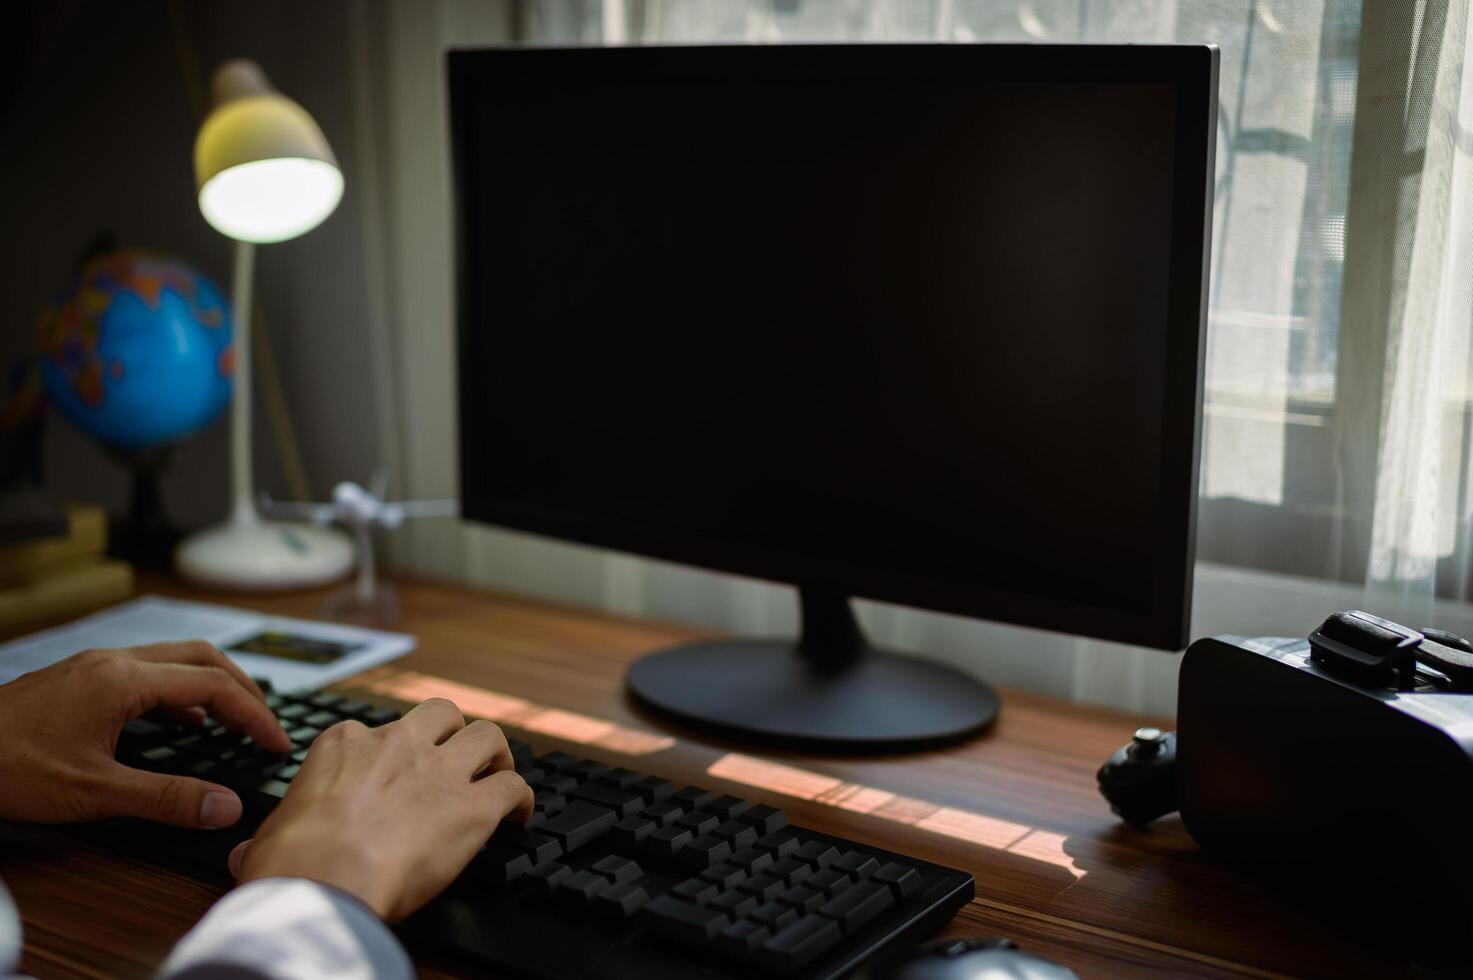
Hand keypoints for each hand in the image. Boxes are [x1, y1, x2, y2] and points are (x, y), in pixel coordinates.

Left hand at [0, 642, 290, 827]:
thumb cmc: (8, 768)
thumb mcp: (94, 792)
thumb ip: (166, 798)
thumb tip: (225, 808)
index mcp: (124, 680)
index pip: (214, 686)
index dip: (254, 715)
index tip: (276, 744)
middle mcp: (114, 662)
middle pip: (202, 658)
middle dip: (243, 688)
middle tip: (265, 724)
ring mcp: (94, 666)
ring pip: (174, 660)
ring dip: (213, 685)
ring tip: (234, 721)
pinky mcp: (79, 679)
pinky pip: (147, 671)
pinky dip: (179, 691)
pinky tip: (180, 723)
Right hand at [229, 698, 532, 920]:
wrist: (322, 881)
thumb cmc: (289, 861)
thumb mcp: (267, 836)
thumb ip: (269, 836)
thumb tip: (246, 855)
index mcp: (345, 745)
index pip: (375, 732)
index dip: (392, 754)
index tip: (395, 775)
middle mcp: (398, 745)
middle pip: (442, 713)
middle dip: (454, 732)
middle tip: (459, 759)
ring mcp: (439, 771)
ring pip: (488, 735)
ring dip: (497, 756)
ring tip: (498, 776)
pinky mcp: (472, 806)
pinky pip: (513, 787)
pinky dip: (521, 799)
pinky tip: (519, 816)